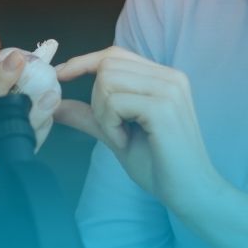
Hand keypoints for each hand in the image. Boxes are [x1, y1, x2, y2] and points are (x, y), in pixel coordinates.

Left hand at [55, 46, 223, 215]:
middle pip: (106, 65)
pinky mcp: (162, 107)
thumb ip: (90, 116)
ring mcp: (169, 89)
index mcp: (163, 78)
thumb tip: (55, 105)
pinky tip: (126, 142)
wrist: (191, 193)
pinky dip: (110, 125)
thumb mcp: (116, 134)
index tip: (60, 74)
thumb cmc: (158, 165)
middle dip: (96, 99)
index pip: (115, 54)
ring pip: (107, 81)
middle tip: (113, 129)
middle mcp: (170, 76)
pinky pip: (114, 103)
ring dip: (103, 113)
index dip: (83, 62)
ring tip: (122, 136)